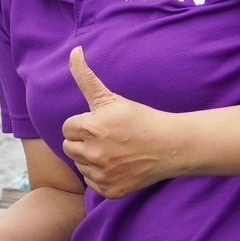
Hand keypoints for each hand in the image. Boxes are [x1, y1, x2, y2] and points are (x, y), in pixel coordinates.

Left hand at [62, 47, 180, 197]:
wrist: (172, 146)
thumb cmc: (140, 119)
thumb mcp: (111, 97)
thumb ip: (85, 76)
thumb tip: (74, 50)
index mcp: (90, 128)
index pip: (67, 127)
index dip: (84, 123)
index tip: (102, 123)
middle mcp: (93, 154)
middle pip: (69, 147)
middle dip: (83, 140)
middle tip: (108, 137)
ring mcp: (102, 175)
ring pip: (79, 164)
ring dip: (90, 158)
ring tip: (114, 150)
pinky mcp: (110, 191)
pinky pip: (91, 181)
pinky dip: (101, 175)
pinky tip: (119, 165)